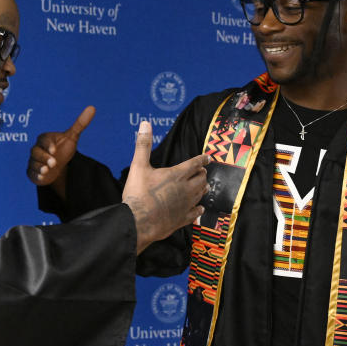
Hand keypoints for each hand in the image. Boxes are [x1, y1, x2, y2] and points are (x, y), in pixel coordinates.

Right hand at [27, 106, 94, 197]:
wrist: (58, 165)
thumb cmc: (63, 149)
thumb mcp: (72, 137)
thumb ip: (80, 124)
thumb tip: (92, 108)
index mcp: (44, 139)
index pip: (44, 140)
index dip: (48, 145)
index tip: (54, 151)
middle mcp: (36, 149)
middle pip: (36, 152)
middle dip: (44, 158)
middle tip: (53, 163)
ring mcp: (33, 161)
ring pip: (33, 163)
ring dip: (39, 167)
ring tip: (46, 171)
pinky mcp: (32, 172)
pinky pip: (31, 173)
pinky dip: (36, 176)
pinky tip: (42, 178)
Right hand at [122, 121, 207, 253]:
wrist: (138, 222)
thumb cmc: (138, 194)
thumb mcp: (138, 166)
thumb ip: (143, 145)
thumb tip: (145, 124)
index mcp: (177, 174)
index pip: (195, 163)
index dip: (203, 159)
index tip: (208, 157)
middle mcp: (186, 189)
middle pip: (201, 178)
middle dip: (202, 173)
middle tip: (202, 171)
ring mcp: (186, 205)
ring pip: (200, 194)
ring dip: (202, 188)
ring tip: (204, 186)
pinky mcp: (182, 219)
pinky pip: (195, 213)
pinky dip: (199, 209)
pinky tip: (200, 209)